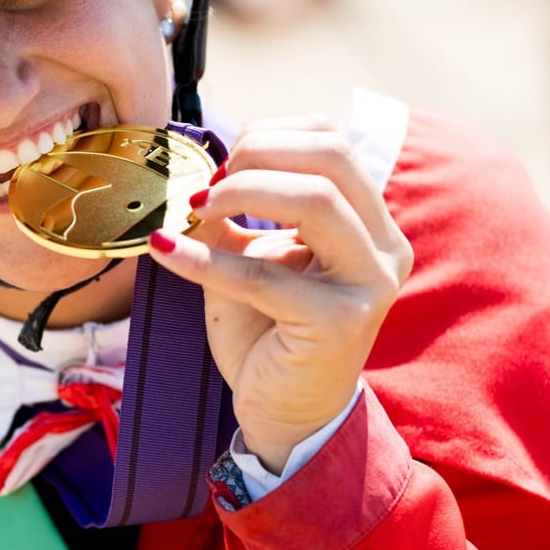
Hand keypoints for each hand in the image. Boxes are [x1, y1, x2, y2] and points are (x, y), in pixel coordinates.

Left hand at [149, 116, 412, 472]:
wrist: (284, 413)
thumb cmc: (268, 329)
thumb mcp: (251, 254)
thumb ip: (237, 210)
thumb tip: (198, 170)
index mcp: (370, 220)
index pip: (331, 140)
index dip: (269, 135)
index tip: (222, 162)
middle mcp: (385, 246)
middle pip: (332, 155)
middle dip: (258, 153)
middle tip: (210, 185)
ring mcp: (369, 284)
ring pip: (316, 200)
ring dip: (241, 192)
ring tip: (196, 211)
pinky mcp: (339, 323)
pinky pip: (262, 275)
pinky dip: (204, 258)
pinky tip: (164, 251)